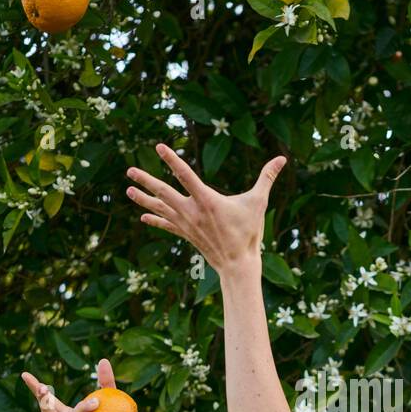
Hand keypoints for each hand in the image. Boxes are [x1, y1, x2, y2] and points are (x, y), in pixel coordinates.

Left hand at [124, 141, 286, 274]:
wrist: (237, 264)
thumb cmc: (249, 232)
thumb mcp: (258, 202)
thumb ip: (267, 177)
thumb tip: (282, 158)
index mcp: (206, 200)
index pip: (185, 175)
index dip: (171, 159)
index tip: (158, 147)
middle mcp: (191, 211)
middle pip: (163, 192)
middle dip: (146, 180)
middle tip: (129, 169)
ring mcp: (186, 224)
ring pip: (160, 209)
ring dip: (143, 199)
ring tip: (128, 190)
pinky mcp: (186, 234)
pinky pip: (167, 225)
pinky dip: (155, 220)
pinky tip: (143, 217)